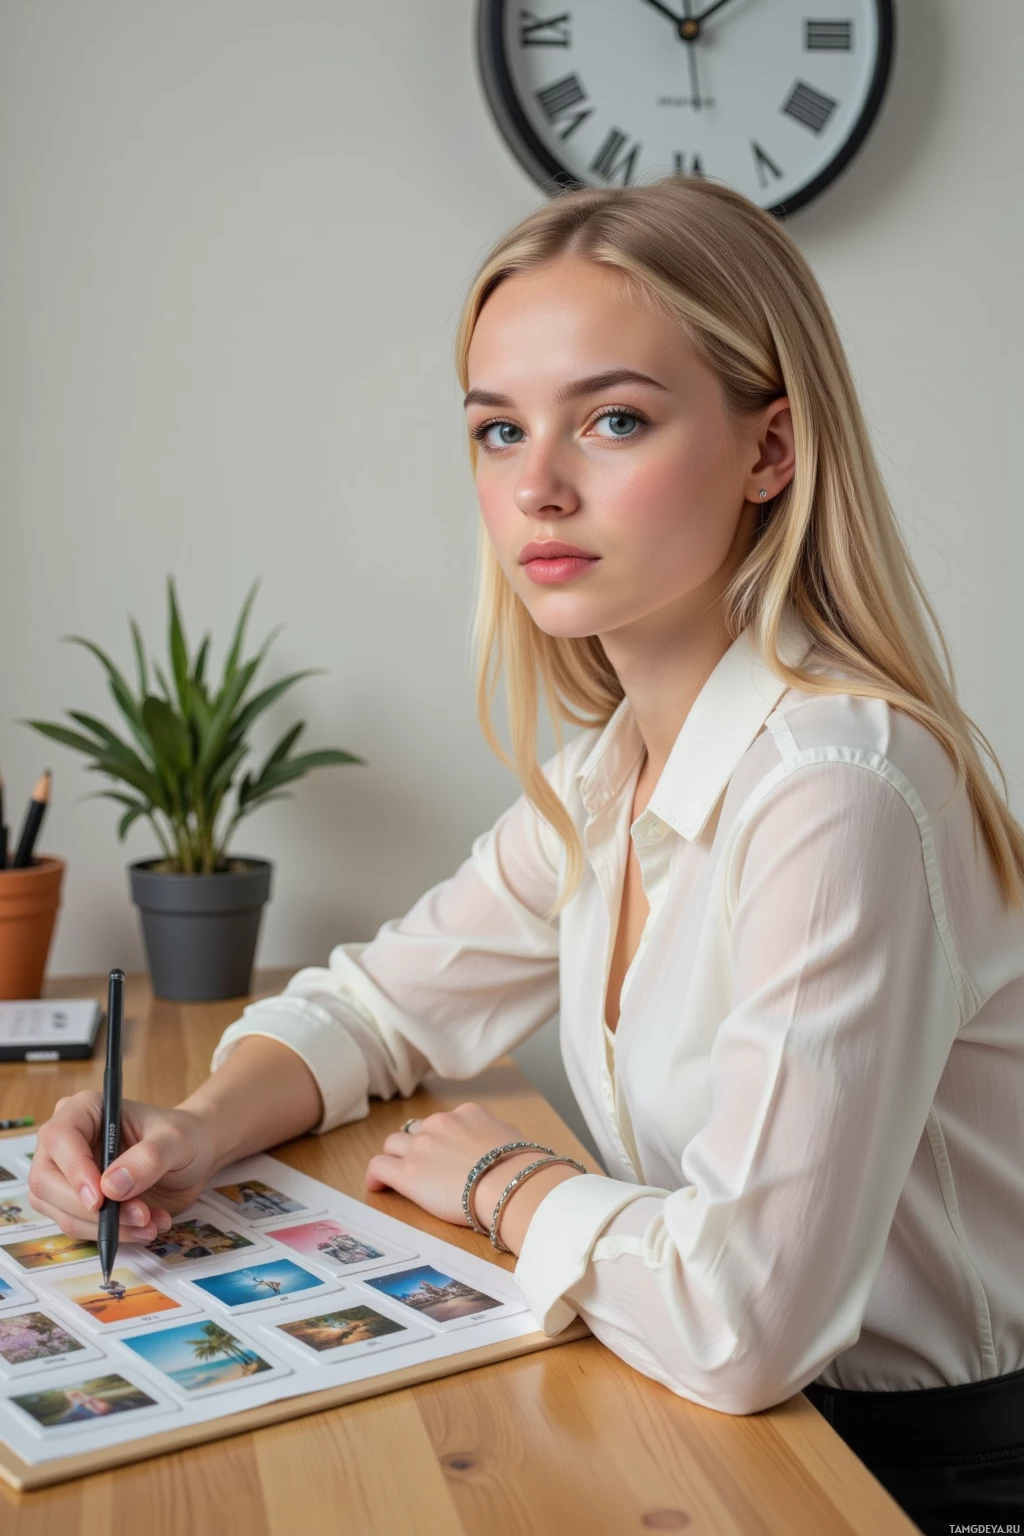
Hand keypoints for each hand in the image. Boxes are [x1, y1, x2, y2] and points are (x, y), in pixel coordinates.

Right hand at [29, 1092, 217, 1244]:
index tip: (100, 1199)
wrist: (194, 1156)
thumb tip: (111, 1187)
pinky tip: (146, 1226)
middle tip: (138, 1216)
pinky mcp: (76, 1203)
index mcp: (85, 1110)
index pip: (59, 1138)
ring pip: (62, 1212)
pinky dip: (112, 1234)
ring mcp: (66, 1175)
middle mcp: (67, 1142)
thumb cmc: (183, 1136)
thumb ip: (148, 1158)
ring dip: (106, 1227)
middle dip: (91, 1210)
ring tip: (150, 1221)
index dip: (74, 1170)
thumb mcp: (176, 1141)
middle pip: (47, 1182)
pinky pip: (80, 1227)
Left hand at [365, 1102, 585, 1253]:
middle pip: (415, 1130)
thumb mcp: (514, 1140)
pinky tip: (378, 1187)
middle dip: (415, 1146)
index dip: (439, 1139)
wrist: (512, 1185)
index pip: (443, 1122)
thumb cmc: (522, 1168)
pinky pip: (378, 1166)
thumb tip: (501, 1146)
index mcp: (466, 1114)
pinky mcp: (408, 1173)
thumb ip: (498, 1138)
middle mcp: (440, 1123)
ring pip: (393, 1144)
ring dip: (395, 1158)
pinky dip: (375, 1176)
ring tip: (397, 1176)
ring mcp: (422, 1146)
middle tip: (420, 1167)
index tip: (443, 1155)